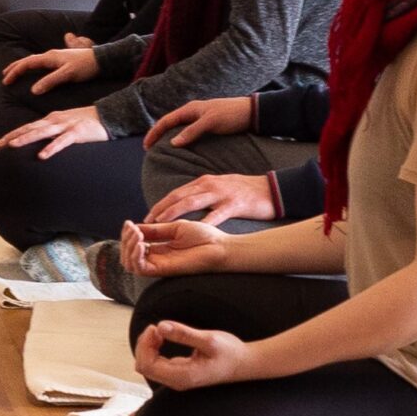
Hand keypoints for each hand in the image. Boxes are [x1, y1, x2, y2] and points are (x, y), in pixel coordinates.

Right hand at [0, 40, 97, 93]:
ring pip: (33, 60)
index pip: (27, 63)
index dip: (15, 72)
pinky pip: (40, 62)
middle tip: (4, 76)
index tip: (6, 81)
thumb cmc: (84, 66)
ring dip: (22, 66)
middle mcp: (50, 55)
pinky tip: (33, 71)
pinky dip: (31, 67)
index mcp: (49, 57)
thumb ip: (50, 81)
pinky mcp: (60, 60)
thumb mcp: (67, 75)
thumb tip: (33, 90)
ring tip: (14, 72)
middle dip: (14, 67)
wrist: (101, 59)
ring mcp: (55, 57)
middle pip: (27, 60)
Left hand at [0, 104, 107, 157]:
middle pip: (30, 128)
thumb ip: (53, 131)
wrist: (108, 116)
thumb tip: (39, 142)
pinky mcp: (78, 133)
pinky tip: (42, 155)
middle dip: (13, 136)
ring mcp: (66, 126)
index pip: (28, 127)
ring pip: (42, 133)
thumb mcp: (65, 125)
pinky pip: (62, 142)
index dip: (12, 134)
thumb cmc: (86, 122)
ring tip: (12, 146)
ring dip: (26, 139)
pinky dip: (51, 148)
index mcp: (51, 119)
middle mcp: (55, 120)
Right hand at [120, 216, 233, 279]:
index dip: (127, 234)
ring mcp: (159, 265)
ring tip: (137, 234)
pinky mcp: (164, 270)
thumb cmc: (203, 236)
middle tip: (132, 228)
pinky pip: (141, 268)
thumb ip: (155, 230)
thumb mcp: (175, 227)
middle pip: (127, 255)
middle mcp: (157, 258)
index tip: (129, 222)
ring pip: (130, 264)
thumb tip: (135, 228)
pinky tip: (142, 244)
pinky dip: (136, 255)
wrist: (220, 246)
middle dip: (125, 240)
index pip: (133, 245)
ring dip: (128, 247)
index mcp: (159, 248)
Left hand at [133, 319, 253, 390]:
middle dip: (144, 345)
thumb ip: (183, 333)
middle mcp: (177, 381)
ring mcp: (178, 378)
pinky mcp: (180, 372)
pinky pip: (157, 363)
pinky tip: (163, 337)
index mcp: (182, 376)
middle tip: (156, 328)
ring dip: (148, 346)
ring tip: (159, 331)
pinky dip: (154, 349)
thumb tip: (160, 327)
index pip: (147, 365)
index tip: (155, 328)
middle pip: (144, 366)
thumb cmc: (230, 352)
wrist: (244, 362)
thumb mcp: (208, 339)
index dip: (145, 345)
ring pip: (149, 365)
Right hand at [142, 95, 255, 149]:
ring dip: (168, 136)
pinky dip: (180, 138)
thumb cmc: (231, 115)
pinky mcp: (208, 124)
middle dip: (158, 134)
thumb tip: (172, 143)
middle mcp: (192, 112)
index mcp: (189, 109)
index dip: (154, 133)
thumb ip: (192, 131)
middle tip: (150, 149)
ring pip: (178, 127)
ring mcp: (200, 117)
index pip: (165, 121)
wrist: (251, 112)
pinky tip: (182, 146)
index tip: (146, 146)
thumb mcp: (210, 122)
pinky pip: (188, 131)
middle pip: (169, 123)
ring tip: (162, 149)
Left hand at [145, 171, 279, 227]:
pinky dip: (203, 223)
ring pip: (191, 201)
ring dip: (173, 212)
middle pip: (178, 196)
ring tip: (160, 223)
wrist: (271, 189)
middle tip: (146, 222)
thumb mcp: (218, 188)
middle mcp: (208, 185)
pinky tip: (192, 232)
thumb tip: (184, 204)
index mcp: (203, 183)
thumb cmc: (244, 191)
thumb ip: (201, 194)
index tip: (147, 217)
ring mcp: (221, 194)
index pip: (176, 193)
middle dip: (160, 209)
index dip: (160, 205)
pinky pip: (216, 215)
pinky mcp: (234, 204)